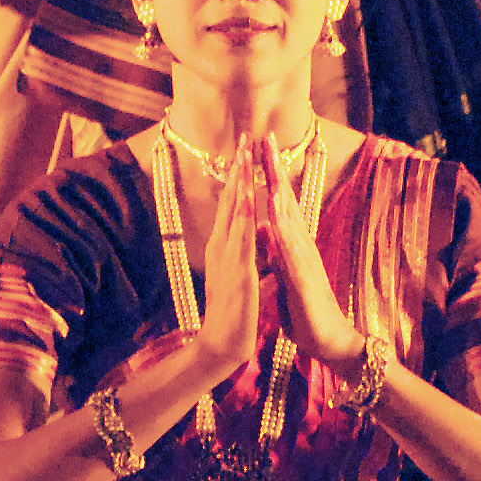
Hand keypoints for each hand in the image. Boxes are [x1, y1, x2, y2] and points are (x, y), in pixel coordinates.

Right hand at [184, 143, 268, 396]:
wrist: (222, 345)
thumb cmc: (233, 314)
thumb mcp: (242, 276)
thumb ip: (248, 256)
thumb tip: (259, 240)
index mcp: (224, 246)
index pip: (232, 204)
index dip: (238, 175)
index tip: (245, 149)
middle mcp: (222, 245)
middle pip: (230, 198)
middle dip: (238, 167)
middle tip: (243, 135)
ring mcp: (228, 256)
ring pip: (235, 210)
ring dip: (240, 180)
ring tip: (245, 152)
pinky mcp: (238, 269)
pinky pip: (242, 235)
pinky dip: (245, 212)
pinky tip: (249, 194)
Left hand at [259, 137, 367, 376]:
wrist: (328, 340)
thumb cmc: (305, 309)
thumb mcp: (284, 274)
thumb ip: (275, 249)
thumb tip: (265, 228)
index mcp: (292, 244)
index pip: (279, 202)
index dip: (268, 175)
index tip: (258, 147)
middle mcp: (300, 245)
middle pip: (286, 199)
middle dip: (275, 168)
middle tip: (266, 135)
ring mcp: (304, 259)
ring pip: (289, 217)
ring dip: (279, 189)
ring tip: (269, 161)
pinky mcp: (304, 278)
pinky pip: (291, 251)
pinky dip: (283, 231)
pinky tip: (275, 214)